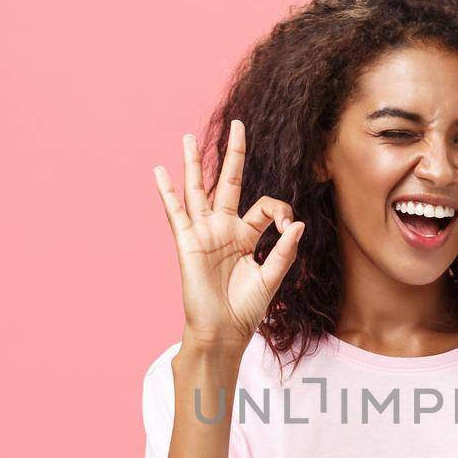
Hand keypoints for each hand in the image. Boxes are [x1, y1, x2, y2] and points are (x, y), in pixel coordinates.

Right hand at [153, 119, 304, 353]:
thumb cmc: (246, 309)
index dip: (280, 210)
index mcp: (247, 236)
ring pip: (198, 190)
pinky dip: (167, 192)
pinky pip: (176, 213)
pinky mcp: (188, 243)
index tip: (288, 226)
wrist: (223, 332)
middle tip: (238, 125)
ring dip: (194, 163)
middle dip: (234, 154)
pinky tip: (160, 172)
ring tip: (188, 138)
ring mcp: (204, 233)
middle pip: (229, 182)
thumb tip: (296, 223)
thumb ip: (284, 251)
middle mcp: (225, 228)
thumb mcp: (271, 278)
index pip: (265, 205)